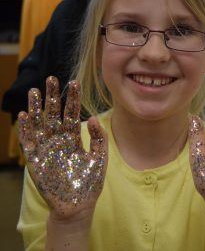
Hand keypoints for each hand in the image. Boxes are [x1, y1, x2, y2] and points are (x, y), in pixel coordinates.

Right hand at [18, 76, 107, 219]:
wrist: (78, 206)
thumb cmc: (89, 183)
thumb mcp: (99, 159)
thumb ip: (98, 139)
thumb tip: (92, 118)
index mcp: (74, 139)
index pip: (72, 114)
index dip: (73, 99)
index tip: (74, 83)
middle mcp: (59, 141)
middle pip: (55, 115)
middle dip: (53, 97)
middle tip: (52, 78)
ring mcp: (47, 150)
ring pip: (40, 125)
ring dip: (36, 108)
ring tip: (35, 91)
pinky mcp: (36, 162)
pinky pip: (29, 143)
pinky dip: (26, 130)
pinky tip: (24, 115)